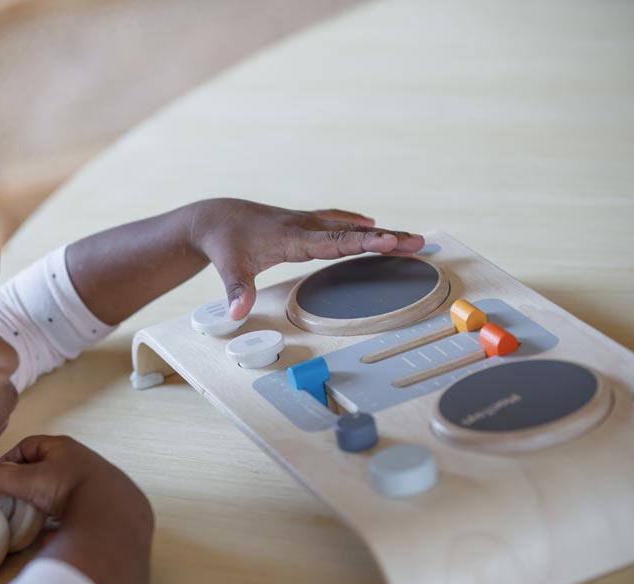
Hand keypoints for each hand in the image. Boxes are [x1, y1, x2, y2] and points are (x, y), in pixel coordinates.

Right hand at [0, 435, 153, 583]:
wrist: (113, 515)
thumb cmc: (68, 488)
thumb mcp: (28, 480)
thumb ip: (1, 479)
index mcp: (63, 447)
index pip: (27, 446)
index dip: (7, 461)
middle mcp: (81, 460)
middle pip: (45, 468)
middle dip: (26, 483)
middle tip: (12, 499)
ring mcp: (95, 483)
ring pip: (61, 491)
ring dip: (44, 502)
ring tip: (30, 517)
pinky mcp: (103, 506)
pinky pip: (75, 513)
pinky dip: (61, 522)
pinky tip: (51, 534)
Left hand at [188, 198, 425, 319]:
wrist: (216, 218)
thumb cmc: (225, 243)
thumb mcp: (229, 268)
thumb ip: (237, 291)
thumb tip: (237, 314)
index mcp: (291, 237)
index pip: (333, 241)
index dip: (362, 241)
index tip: (388, 240)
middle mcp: (304, 226)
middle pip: (351, 232)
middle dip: (385, 238)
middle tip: (418, 242)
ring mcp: (306, 223)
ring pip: (349, 226)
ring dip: (379, 232)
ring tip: (411, 239)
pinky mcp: (304, 224)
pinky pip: (338, 224)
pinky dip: (358, 226)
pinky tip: (372, 225)